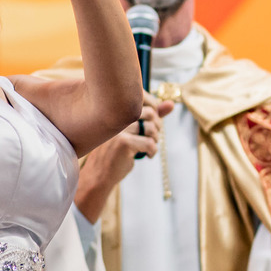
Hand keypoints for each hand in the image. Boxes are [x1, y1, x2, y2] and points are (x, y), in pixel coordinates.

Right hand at [74, 92, 174, 221]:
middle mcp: (116, 116)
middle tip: (152, 138)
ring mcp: (119, 129)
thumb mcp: (134, 130)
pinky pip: (149, 143)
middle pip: (150, 113)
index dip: (155, 109)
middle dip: (157, 126)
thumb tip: (171, 104)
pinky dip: (153, 151)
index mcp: (116, 109)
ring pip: (151, 128)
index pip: (143, 97)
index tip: (153, 123)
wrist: (99, 173)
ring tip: (149, 147)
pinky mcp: (123, 143)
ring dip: (155, 139)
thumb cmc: (116, 150)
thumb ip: (152, 116)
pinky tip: (148, 155)